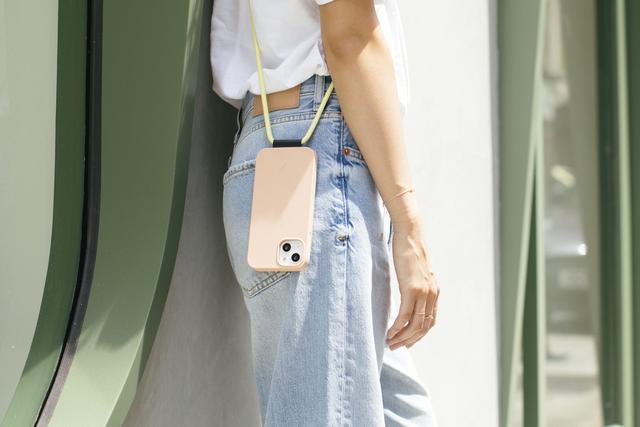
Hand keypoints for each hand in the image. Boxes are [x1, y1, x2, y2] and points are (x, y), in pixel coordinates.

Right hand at [385, 218, 439, 349]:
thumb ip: (414, 284)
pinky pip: (405, 315)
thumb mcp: (415, 271)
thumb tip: (407, 291)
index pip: (429, 321)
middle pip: (423, 327)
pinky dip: (397, 327)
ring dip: (403, 337)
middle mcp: (432, 295)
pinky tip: (390, 332)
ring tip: (391, 343)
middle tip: (396, 347)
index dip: (418, 335)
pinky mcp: (412, 289)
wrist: (410, 234)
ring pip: (415, 325)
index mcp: (434, 292)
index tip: (407, 342)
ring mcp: (423, 293)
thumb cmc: (409, 250)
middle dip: (410, 340)